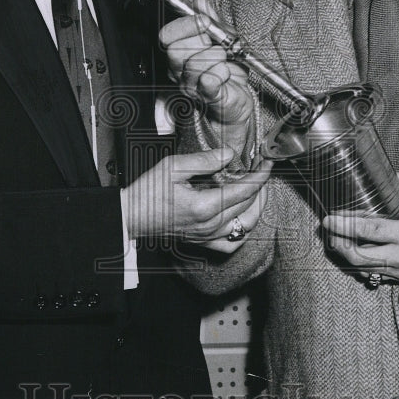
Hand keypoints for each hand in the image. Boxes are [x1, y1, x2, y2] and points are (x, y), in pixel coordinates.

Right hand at [124, 147, 270, 247]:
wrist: (131, 216)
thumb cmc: (147, 192)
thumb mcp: (174, 166)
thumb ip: (205, 160)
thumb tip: (229, 154)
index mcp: (205, 206)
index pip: (245, 190)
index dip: (261, 175)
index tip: (267, 163)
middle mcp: (210, 225)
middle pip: (250, 208)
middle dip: (262, 188)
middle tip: (262, 172)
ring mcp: (207, 236)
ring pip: (246, 227)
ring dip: (257, 208)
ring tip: (256, 191)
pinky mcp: (202, 242)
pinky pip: (232, 244)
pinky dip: (243, 231)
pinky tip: (242, 217)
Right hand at [159, 0, 254, 153]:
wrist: (238, 101)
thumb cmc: (228, 72)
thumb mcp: (222, 39)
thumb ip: (212, 20)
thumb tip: (201, 2)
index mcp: (180, 53)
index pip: (167, 36)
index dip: (185, 25)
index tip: (205, 21)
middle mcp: (180, 71)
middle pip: (177, 50)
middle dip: (202, 43)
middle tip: (218, 46)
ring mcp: (192, 86)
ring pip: (195, 65)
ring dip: (217, 59)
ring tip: (226, 62)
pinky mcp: (208, 98)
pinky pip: (207, 83)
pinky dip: (219, 74)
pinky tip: (225, 73)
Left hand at [321, 173, 398, 290]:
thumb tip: (393, 174)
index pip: (369, 232)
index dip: (345, 225)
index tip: (328, 218)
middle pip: (359, 257)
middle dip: (338, 244)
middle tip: (328, 230)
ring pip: (364, 269)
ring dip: (347, 255)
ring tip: (336, 240)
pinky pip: (376, 274)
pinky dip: (362, 264)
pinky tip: (356, 252)